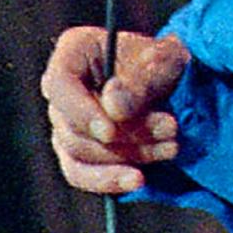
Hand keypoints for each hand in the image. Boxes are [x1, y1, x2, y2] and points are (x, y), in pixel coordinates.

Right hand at [41, 25, 188, 193]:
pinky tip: (138, 180)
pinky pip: (81, 175)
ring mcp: (65, 123)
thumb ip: (141, 81)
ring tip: (171, 147)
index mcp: (74, 51)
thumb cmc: (163, 62)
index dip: (81, 111)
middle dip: (125, 135)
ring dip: (128, 155)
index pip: (60, 83)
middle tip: (170, 129)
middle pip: (75, 126)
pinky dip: (109, 180)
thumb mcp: (164, 60)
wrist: (173, 82)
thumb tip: (113, 107)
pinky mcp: (76, 152)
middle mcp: (62, 89)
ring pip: (81, 153)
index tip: (110, 131)